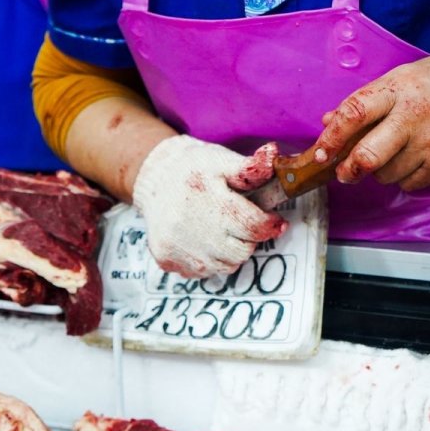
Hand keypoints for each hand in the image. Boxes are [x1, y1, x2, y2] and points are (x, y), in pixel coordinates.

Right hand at [132, 136, 287, 277]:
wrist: (155, 176)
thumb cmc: (194, 168)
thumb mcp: (222, 160)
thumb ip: (251, 167)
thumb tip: (273, 157)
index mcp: (211, 201)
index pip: (254, 227)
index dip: (270, 225)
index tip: (274, 221)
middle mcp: (192, 227)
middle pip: (242, 251)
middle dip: (249, 239)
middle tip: (242, 223)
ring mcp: (177, 247)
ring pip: (225, 266)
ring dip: (231, 252)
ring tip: (222, 230)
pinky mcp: (166, 259)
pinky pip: (202, 273)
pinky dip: (209, 260)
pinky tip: (203, 240)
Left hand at [313, 51, 429, 191]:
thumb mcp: (400, 78)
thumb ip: (364, 100)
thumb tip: (328, 122)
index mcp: (398, 90)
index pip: (355, 113)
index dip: (331, 137)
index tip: (321, 152)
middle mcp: (414, 118)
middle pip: (369, 157)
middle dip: (349, 169)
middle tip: (344, 171)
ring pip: (386, 175)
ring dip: (379, 171)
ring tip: (393, 150)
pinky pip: (409, 184)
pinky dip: (403, 177)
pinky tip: (413, 157)